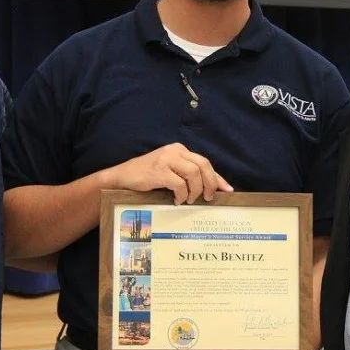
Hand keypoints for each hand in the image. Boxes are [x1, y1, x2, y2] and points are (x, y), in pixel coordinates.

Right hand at [110, 143, 232, 204]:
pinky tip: (177, 200)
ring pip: (193, 173)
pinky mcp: (158, 170)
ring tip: (189, 200)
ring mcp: (166, 159)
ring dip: (195, 190)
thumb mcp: (170, 172)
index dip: (217, 177)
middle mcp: (175, 151)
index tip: (227, 190)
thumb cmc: (147, 177)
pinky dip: (182, 194)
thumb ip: (188, 176)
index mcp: (179, 150)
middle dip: (210, 183)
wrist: (123, 177)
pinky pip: (179, 183)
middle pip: (203, 165)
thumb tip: (211, 188)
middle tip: (208, 198)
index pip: (204, 162)